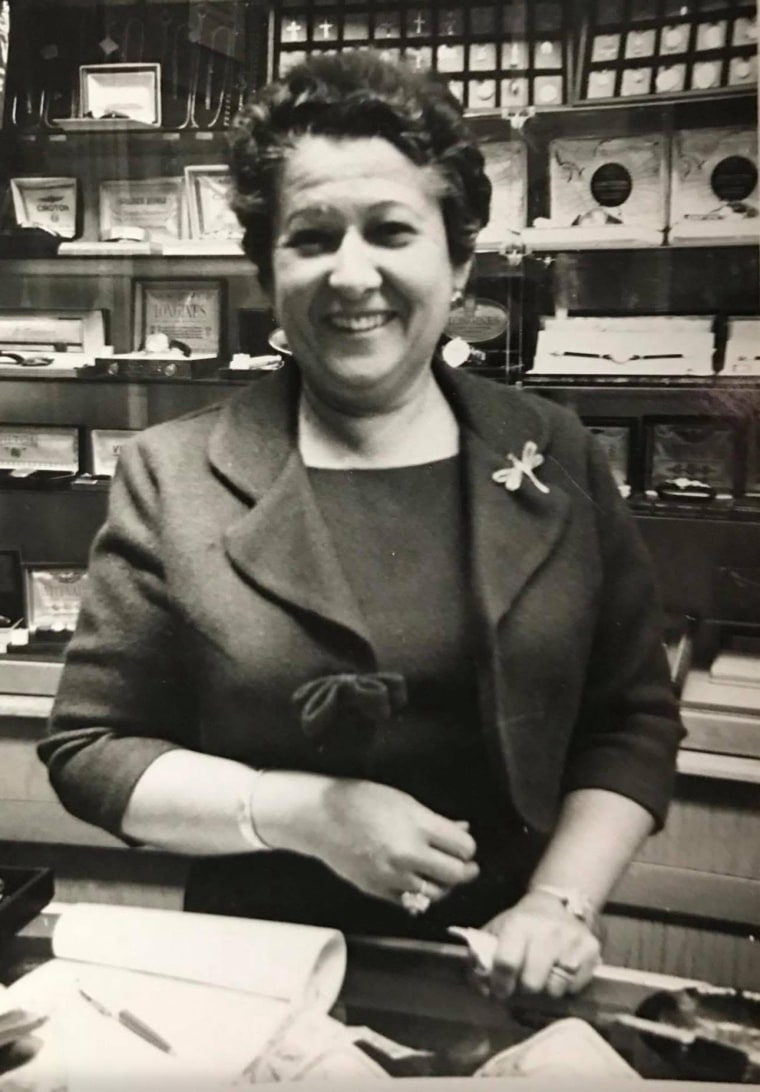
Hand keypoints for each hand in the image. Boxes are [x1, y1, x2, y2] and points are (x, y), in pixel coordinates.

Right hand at [257, 773, 478, 907]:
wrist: (320, 817)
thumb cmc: (362, 799)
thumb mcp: (404, 801)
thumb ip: (436, 820)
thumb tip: (463, 830)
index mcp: (417, 825)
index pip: (463, 848)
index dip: (469, 848)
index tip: (466, 846)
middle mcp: (408, 853)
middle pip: (456, 874)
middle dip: (465, 870)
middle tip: (466, 865)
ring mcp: (392, 875)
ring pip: (437, 893)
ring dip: (445, 885)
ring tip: (442, 874)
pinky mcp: (377, 890)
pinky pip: (410, 901)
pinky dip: (420, 895)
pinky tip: (419, 882)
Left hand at [480, 891, 600, 999]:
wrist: (557, 904)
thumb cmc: (522, 923)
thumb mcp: (497, 931)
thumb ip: (481, 956)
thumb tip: (482, 988)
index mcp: (520, 924)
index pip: (506, 963)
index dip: (500, 983)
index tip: (501, 990)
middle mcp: (548, 931)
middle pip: (532, 983)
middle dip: (524, 988)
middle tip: (524, 983)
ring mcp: (572, 940)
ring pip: (555, 989)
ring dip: (547, 988)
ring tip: (543, 975)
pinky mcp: (592, 949)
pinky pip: (576, 986)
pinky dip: (567, 986)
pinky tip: (560, 970)